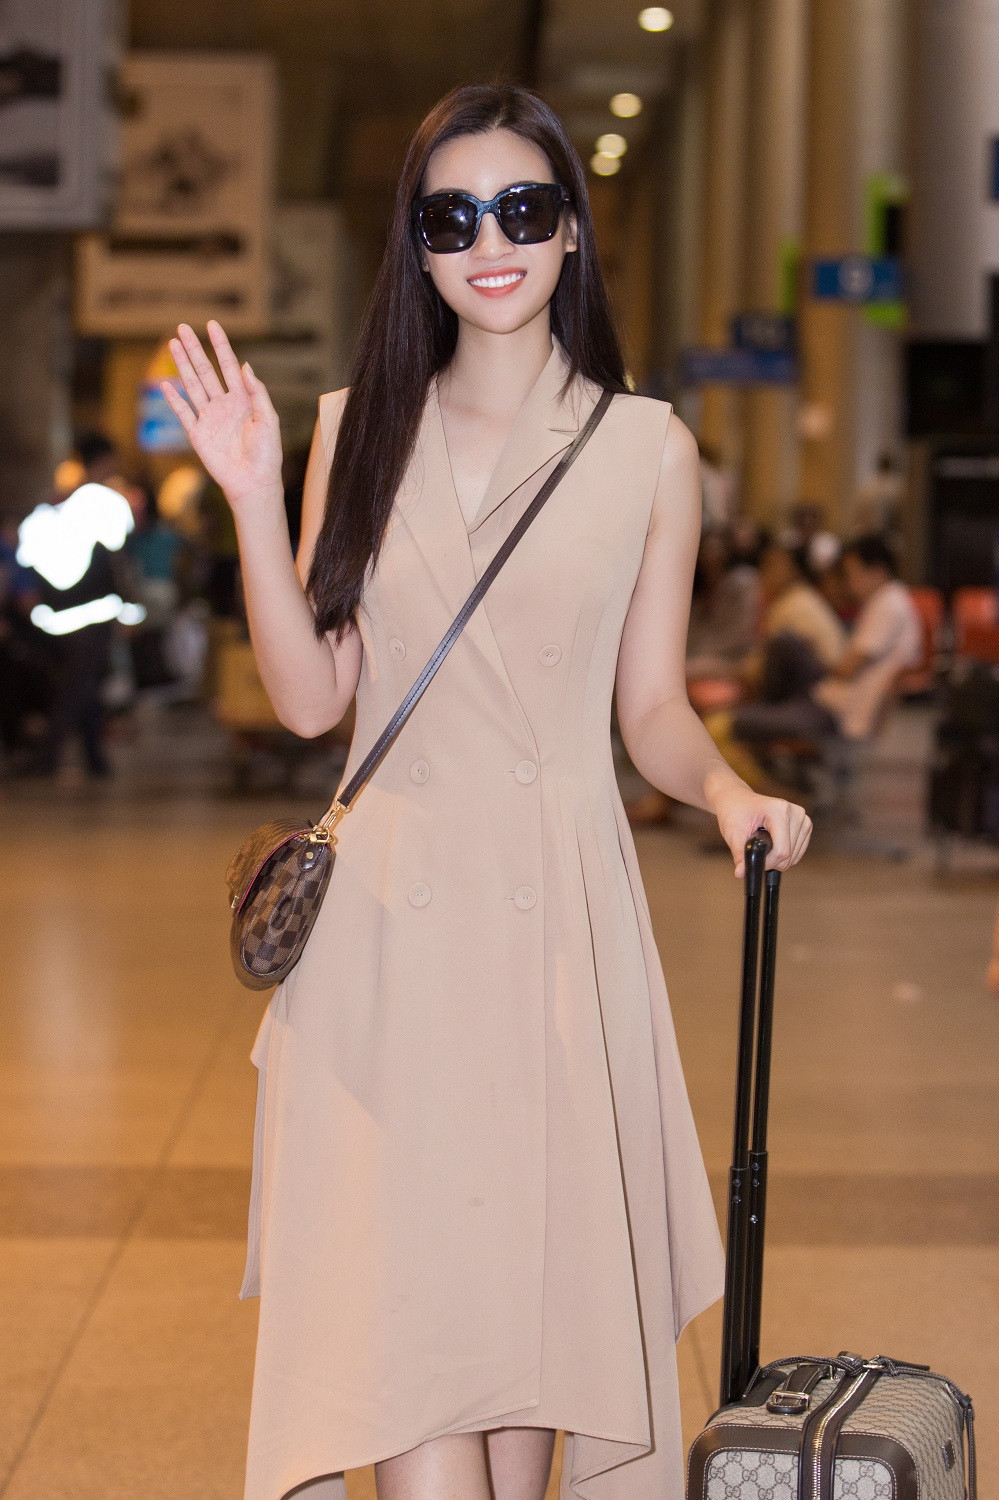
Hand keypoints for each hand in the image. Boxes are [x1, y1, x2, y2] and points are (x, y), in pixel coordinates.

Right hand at [160, 321, 282, 508]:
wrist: (253, 482)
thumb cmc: (266, 453)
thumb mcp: (268, 419)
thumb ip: (257, 392)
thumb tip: (244, 365)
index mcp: (242, 399)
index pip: (229, 366)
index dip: (221, 345)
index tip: (212, 325)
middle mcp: (223, 404)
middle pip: (206, 370)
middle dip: (195, 349)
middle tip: (182, 328)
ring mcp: (209, 418)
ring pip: (192, 385)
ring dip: (182, 365)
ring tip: (172, 344)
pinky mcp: (197, 434)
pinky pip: (183, 413)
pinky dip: (174, 399)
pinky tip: (166, 384)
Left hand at [706, 771, 811, 877]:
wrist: (737, 799)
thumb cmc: (734, 812)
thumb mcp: (732, 833)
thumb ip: (739, 854)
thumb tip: (741, 873)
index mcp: (779, 810)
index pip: (782, 850)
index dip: (767, 862)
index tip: (752, 861)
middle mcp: (795, 812)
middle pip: (789, 855)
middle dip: (771, 860)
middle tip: (754, 849)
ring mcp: (802, 818)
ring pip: (795, 856)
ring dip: (777, 857)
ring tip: (762, 843)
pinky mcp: (805, 824)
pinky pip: (798, 851)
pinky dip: (785, 854)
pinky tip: (772, 843)